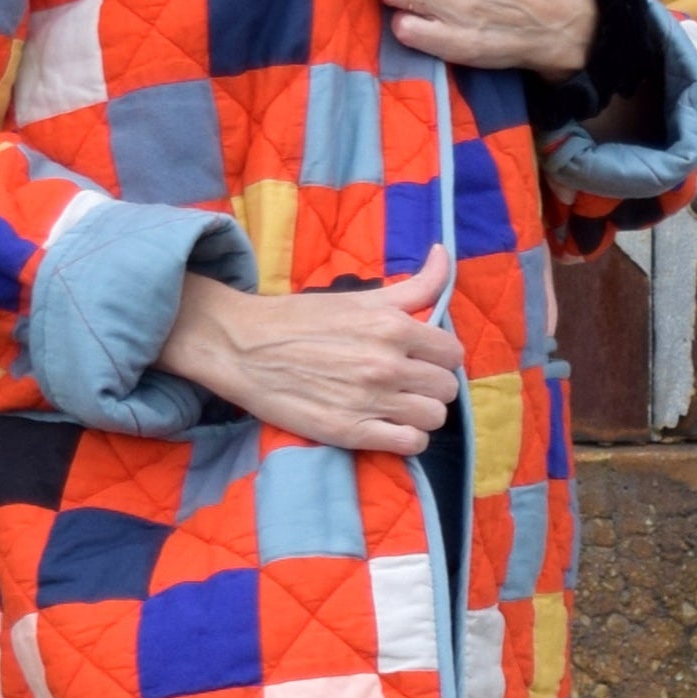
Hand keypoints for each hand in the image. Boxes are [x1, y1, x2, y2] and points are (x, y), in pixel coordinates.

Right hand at [157, 254, 462, 455]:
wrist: (244, 347)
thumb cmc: (301, 319)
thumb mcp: (361, 296)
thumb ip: (413, 284)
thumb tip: (443, 253)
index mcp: (392, 326)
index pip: (452, 353)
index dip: (440, 357)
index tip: (421, 359)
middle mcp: (387, 364)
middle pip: (446, 388)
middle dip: (431, 385)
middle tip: (408, 383)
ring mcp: (371, 401)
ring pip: (434, 418)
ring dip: (421, 413)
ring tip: (399, 406)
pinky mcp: (352, 432)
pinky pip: (410, 444)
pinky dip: (406, 438)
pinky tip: (388, 426)